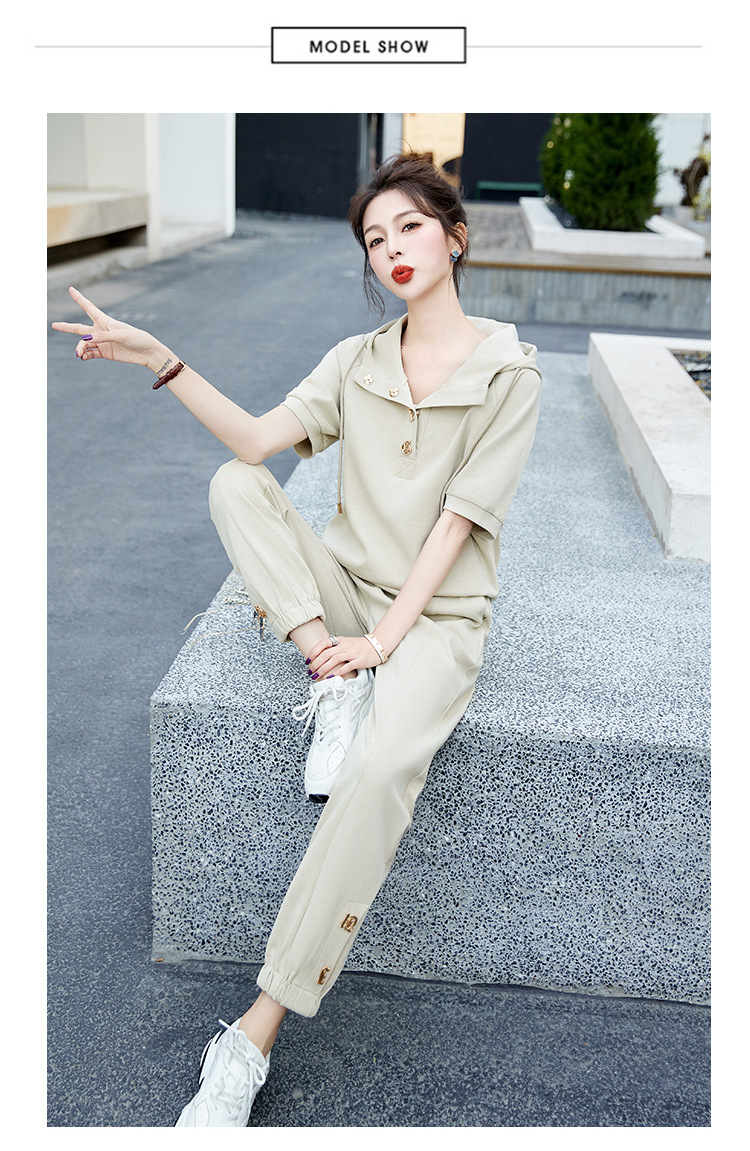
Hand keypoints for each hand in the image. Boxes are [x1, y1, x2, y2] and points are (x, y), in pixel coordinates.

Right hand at [51, 286, 169, 372]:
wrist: (148, 353)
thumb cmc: (137, 339)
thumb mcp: (121, 335)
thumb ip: (103, 337)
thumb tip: (86, 340)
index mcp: (105, 321)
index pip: (88, 307)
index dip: (79, 298)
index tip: (70, 289)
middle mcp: (101, 330)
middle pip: (79, 328)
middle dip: (66, 327)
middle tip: (53, 325)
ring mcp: (102, 342)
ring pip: (84, 344)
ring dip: (80, 348)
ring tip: (79, 354)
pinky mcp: (106, 353)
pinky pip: (91, 354)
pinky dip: (85, 355)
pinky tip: (82, 357)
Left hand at [306, 634, 381, 680]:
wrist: (377, 645)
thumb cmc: (360, 646)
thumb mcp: (346, 643)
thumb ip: (335, 648)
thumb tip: (321, 657)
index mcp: (340, 640)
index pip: (323, 643)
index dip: (313, 652)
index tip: (307, 660)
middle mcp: (345, 645)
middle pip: (326, 653)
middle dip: (316, 664)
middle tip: (310, 671)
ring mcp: (352, 652)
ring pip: (334, 660)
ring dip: (323, 669)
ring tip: (317, 676)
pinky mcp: (359, 660)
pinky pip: (346, 666)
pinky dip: (337, 673)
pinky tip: (331, 677)